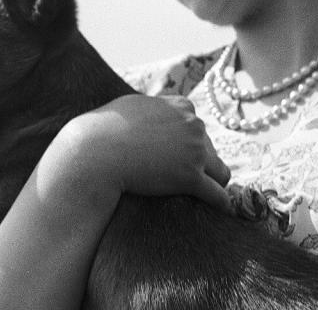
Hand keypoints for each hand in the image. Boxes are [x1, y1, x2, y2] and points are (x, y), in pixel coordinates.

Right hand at [38, 94, 231, 216]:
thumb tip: (150, 108)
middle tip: (184, 179)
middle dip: (199, 163)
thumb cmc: (104, 131)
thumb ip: (150, 109)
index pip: (196, 126)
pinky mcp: (190, 178)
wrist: (96, 152)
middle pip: (209, 148)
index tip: (179, 157)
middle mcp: (193, 125)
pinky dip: (220, 202)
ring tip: (208, 195)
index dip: (188, 143)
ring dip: (214, 182)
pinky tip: (222, 210)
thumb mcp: (131, 107)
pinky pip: (217, 193)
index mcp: (181, 106)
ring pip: (220, 170)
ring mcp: (194, 151)